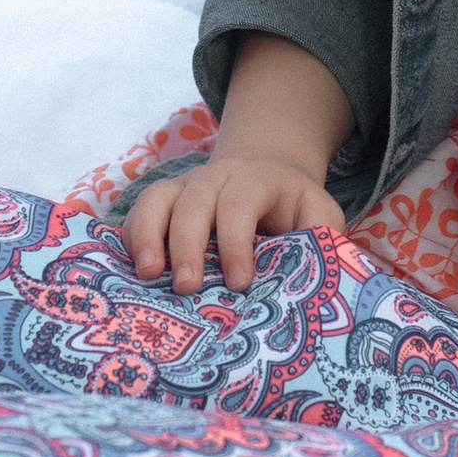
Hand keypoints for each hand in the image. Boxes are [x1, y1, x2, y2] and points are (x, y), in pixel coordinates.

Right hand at [121, 149, 341, 297]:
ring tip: (147, 275)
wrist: (265, 169)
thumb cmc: (292, 205)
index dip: (237, 241)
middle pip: (194, 202)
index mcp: (256, 180)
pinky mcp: (164, 201)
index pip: (241, 203)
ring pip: (157, 199)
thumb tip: (326, 274)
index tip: (240, 281)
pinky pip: (139, 211)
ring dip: (147, 234)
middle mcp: (215, 178)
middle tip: (186, 286)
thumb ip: (324, 235)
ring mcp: (184, 187)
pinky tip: (131, 271)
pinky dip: (130, 237)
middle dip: (187, 244)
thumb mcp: (319, 212)